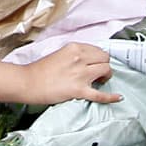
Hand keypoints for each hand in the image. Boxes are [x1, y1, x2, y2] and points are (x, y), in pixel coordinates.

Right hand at [0, 43, 120, 106]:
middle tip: (99, 72)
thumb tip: (88, 61)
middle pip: (105, 59)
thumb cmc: (40, 70)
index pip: (98, 50)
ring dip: (106, 76)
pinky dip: (111, 97)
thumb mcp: (59, 54)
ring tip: (100, 81)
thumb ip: (75, 55)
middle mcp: (79, 58)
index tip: (97, 63)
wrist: (27, 82)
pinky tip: (118, 97)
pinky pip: (100, 94)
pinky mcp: (79, 90)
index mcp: (74, 48)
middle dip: (104, 65)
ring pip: (106, 71)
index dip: (99, 58)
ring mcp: (80, 74)